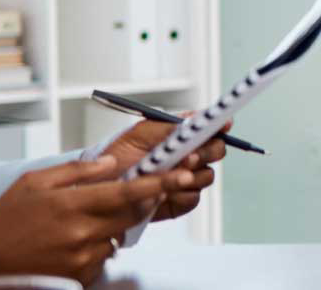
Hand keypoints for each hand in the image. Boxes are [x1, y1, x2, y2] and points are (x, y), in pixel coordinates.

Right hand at [0, 154, 172, 283]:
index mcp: (71, 204)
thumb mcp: (34, 181)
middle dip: (141, 201)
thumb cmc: (6, 218)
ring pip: (118, 235)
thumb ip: (77, 171)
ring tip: (76, 223)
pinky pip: (103, 255)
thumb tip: (112, 163)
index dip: (159, 183)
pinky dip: (96, 245)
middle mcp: (81, 233)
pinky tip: (70, 241)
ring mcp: (82, 257)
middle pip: (132, 214)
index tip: (181, 175)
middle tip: (137, 192)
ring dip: (111, 225)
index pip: (128, 192)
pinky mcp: (81, 274)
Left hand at [98, 116, 227, 223]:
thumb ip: (169, 126)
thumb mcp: (140, 134)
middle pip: (216, 151)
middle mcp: (189, 157)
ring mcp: (186, 180)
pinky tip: (164, 192)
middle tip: (188, 156)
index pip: (210, 129)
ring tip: (170, 174)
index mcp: (182, 138)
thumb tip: (195, 118)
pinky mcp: (180, 202)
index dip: (220, 125)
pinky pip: (192, 199)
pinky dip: (180, 195)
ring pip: (207, 176)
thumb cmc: (118, 155)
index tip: (222, 124)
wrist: (99, 186)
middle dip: (206, 152)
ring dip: (192, 175)